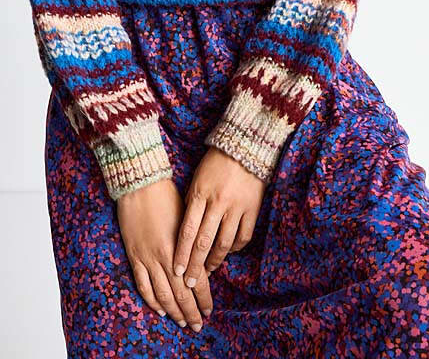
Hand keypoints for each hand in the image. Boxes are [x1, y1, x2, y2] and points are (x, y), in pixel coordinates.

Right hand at [116, 177, 212, 331]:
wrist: (140, 184)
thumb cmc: (167, 195)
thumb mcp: (187, 219)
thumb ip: (192, 244)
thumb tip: (201, 264)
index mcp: (183, 247)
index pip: (198, 281)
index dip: (204, 298)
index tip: (209, 310)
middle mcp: (166, 257)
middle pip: (181, 294)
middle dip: (191, 312)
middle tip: (197, 325)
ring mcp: (148, 258)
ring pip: (163, 295)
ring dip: (174, 312)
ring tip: (182, 322)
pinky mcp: (134, 256)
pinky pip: (143, 285)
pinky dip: (152, 301)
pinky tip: (160, 309)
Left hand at [173, 147, 265, 285]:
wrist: (245, 146)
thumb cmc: (215, 162)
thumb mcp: (197, 179)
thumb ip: (191, 203)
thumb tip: (185, 230)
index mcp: (200, 194)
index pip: (187, 231)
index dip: (181, 253)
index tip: (176, 271)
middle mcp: (217, 203)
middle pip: (203, 242)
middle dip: (194, 266)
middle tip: (189, 283)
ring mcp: (236, 207)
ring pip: (224, 244)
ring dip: (214, 262)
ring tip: (208, 272)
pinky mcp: (252, 209)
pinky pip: (243, 236)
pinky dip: (234, 248)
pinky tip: (227, 253)